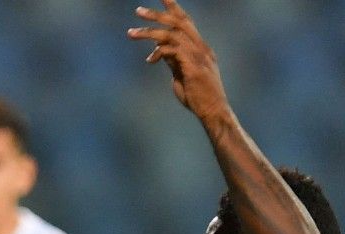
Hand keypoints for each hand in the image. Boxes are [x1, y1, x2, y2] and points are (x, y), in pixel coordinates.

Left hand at [128, 2, 229, 119]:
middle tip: (138, 10)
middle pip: (179, 22)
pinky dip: (158, 52)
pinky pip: (173, 51)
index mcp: (200, 48)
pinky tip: (149, 60)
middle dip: (158, 14)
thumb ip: (173, 61)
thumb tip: (159, 51)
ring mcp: (199, 57)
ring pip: (172, 35)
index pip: (186, 21)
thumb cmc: (198, 97)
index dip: (174, 7)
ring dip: (149, 32)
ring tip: (131, 33)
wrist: (213, 112)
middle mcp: (201, 48)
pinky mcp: (194, 68)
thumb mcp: (182, 74)